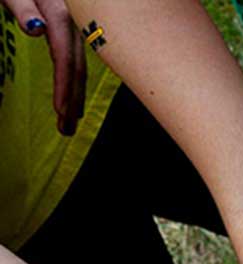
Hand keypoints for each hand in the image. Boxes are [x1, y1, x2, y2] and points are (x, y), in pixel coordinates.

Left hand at [3, 0, 86, 134]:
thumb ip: (21, 5)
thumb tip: (37, 30)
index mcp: (60, 12)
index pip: (65, 57)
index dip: (64, 86)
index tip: (61, 112)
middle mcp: (74, 21)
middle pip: (77, 67)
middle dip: (72, 100)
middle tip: (67, 130)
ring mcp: (75, 23)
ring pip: (79, 64)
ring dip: (74, 94)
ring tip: (69, 120)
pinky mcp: (71, 24)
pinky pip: (76, 55)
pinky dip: (74, 78)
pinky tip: (72, 91)